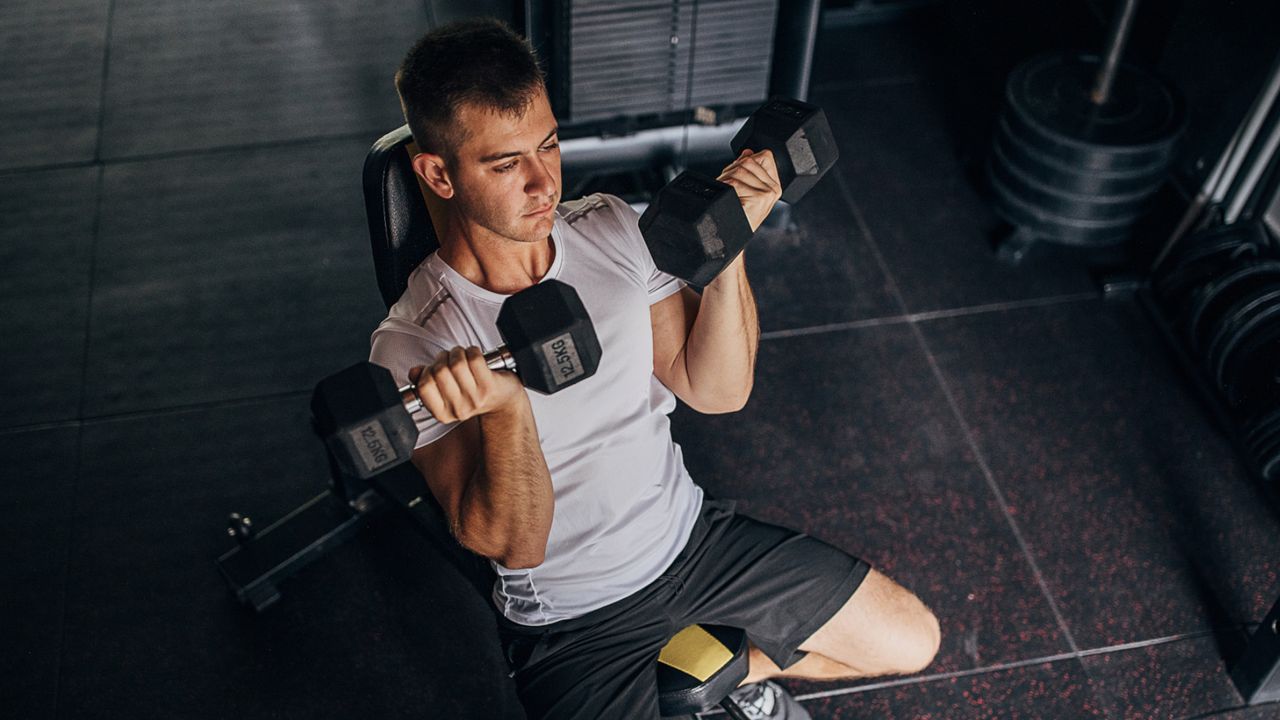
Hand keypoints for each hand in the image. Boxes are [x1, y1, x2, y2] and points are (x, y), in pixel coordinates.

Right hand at [407, 347, 524, 423]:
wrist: (503, 398)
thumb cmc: (471, 391)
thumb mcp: (445, 391)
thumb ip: (425, 382)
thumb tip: (414, 372)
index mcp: (443, 413)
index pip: (423, 387)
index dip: (426, 371)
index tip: (433, 367)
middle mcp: (459, 409)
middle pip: (439, 372)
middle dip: (443, 357)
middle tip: (449, 357)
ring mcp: (475, 398)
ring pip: (456, 363)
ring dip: (458, 352)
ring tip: (461, 355)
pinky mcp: (489, 386)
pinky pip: (474, 359)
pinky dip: (472, 350)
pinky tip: (475, 354)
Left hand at [717, 148, 782, 231]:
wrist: (735, 237)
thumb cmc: (740, 216)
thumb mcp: (747, 190)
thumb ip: (749, 170)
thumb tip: (747, 152)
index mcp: (775, 185)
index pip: (764, 155)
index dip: (745, 160)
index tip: (736, 173)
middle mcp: (774, 189)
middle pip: (748, 162)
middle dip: (731, 170)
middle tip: (725, 184)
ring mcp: (767, 194)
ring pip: (739, 172)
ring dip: (725, 179)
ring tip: (724, 192)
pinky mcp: (758, 199)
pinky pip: (734, 184)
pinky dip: (724, 189)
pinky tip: (726, 199)